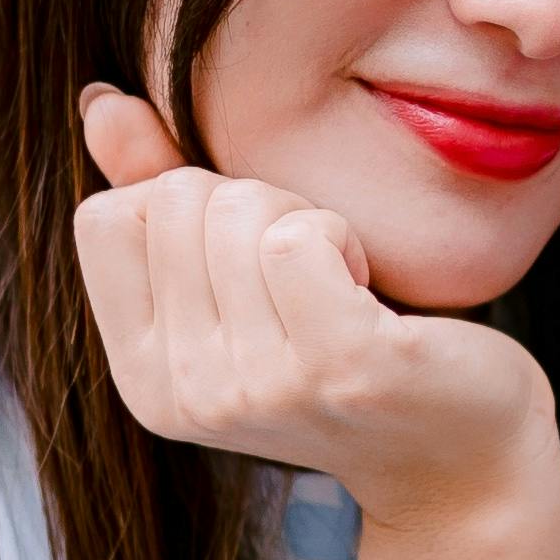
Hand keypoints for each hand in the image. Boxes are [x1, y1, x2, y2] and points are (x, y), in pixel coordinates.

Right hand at [73, 89, 558, 538]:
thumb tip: (100, 104)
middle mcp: (186, 394)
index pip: (104, 218)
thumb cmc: (344, 348)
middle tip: (307, 269)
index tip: (244, 255)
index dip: (180, 203)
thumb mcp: (235, 285)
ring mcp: (259, 389)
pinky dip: (343, 236)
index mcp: (143, 378)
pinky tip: (369, 292)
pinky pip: (300, 237)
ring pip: (237, 208)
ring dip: (305, 217)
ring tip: (341, 283)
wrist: (458, 455)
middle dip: (249, 202)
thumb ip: (158, 198)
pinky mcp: (339, 367)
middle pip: (174, 200)